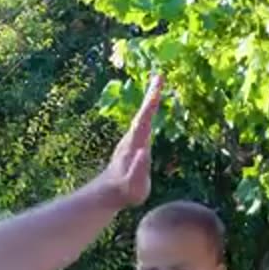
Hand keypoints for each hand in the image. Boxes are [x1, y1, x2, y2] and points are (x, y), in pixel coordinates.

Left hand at [99, 75, 162, 207]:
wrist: (108, 194)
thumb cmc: (124, 192)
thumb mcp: (134, 185)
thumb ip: (139, 170)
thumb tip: (144, 151)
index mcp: (134, 145)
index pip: (144, 120)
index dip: (151, 104)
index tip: (157, 87)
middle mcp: (131, 139)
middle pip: (143, 113)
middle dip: (151, 94)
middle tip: (159, 75)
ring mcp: (131, 140)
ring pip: (142, 115)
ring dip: (150, 100)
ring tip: (158, 84)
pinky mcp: (133, 143)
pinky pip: (143, 122)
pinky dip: (148, 110)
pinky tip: (152, 106)